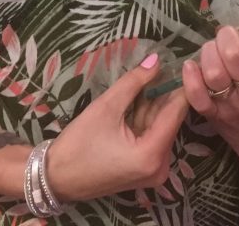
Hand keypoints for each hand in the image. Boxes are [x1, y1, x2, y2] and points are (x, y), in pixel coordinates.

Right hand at [48, 54, 187, 201]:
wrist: (55, 178)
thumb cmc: (78, 144)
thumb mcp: (106, 107)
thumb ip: (134, 82)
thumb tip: (156, 60)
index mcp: (152, 155)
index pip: (177, 112)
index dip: (181, 85)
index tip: (183, 61)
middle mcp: (160, 167)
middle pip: (170, 121)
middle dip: (165, 93)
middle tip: (164, 63)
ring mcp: (154, 171)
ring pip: (161, 128)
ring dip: (154, 104)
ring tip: (152, 75)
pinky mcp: (145, 171)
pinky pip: (152, 138)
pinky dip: (146, 119)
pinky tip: (141, 97)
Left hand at [182, 25, 238, 156]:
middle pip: (234, 57)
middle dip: (228, 37)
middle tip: (228, 35)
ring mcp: (232, 107)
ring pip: (213, 72)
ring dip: (209, 52)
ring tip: (213, 49)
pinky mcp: (214, 117)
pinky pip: (196, 96)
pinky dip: (190, 77)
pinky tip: (191, 65)